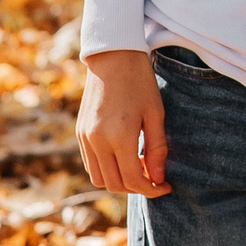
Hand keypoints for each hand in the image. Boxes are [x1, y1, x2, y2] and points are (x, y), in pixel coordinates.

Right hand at [77, 50, 170, 195]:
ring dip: (119, 181)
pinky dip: (107, 169)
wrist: (113, 56)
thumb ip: (157, 149)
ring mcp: (85, 138)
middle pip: (115, 185)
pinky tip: (123, 157)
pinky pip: (91, 164)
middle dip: (136, 188)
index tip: (165, 186)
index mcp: (119, 136)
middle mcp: (97, 141)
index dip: (151, 189)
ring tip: (139, 168)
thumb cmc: (139, 82)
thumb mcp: (155, 114)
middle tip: (153, 178)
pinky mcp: (79, 133)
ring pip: (99, 179)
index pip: (133, 180)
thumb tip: (157, 179)